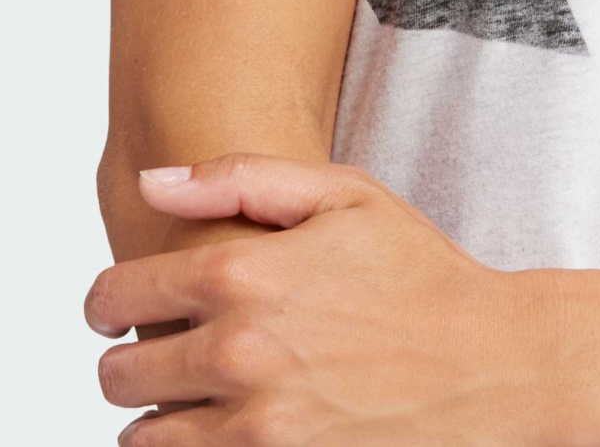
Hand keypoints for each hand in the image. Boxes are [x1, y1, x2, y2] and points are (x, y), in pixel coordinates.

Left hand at [83, 153, 557, 443]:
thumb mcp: (347, 194)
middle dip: (132, 360)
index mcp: (244, 271)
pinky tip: (230, 425)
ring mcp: (254, 424)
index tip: (121, 306)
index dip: (108, 300)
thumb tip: (151, 180)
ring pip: (143, 438)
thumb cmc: (421, 274)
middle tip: (169, 351)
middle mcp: (237, 350)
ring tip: (202, 394)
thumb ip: (239, 178)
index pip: (114, 296)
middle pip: (116, 376)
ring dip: (161, 416)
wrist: (490, 365)